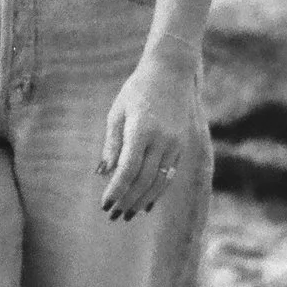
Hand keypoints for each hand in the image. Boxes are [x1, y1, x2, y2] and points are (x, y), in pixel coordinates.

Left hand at [98, 49, 198, 220]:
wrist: (172, 71)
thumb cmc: (138, 89)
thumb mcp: (118, 111)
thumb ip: (112, 143)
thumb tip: (104, 173)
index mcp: (141, 129)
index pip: (127, 169)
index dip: (116, 190)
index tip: (104, 204)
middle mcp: (161, 139)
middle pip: (144, 180)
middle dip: (128, 200)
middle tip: (114, 215)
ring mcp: (175, 143)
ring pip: (160, 181)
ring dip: (143, 200)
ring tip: (129, 214)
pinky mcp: (182, 145)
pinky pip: (170, 174)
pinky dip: (158, 190)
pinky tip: (146, 201)